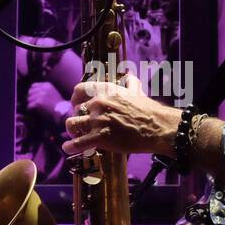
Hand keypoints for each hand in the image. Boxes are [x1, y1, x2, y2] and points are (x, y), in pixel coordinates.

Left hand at [25, 81, 64, 117]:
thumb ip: (43, 90)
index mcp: (47, 85)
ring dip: (31, 104)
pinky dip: (31, 110)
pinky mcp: (39, 102)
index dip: (32, 93)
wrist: (63, 112)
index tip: (35, 98)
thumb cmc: (57, 105)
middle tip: (34, 104)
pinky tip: (36, 111)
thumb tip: (30, 91)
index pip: (33, 86)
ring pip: (29, 99)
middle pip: (30, 92)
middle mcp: (44, 89)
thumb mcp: (52, 93)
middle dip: (31, 98)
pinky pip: (29, 106)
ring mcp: (41, 95)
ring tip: (37, 108)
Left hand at [63, 73, 180, 156]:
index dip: (75, 98)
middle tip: (82, 124)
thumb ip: (130, 83)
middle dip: (78, 117)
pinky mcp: (100, 137)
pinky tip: (67, 148)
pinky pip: (78, 142)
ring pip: (73, 124)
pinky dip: (70, 146)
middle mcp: (99, 104)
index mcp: (107, 91)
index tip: (76, 103)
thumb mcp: (137, 91)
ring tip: (75, 135)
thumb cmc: (149, 111)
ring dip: (72, 130)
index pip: (80, 89)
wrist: (157, 127)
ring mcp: (98, 120)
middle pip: (76, 110)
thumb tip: (129, 76)